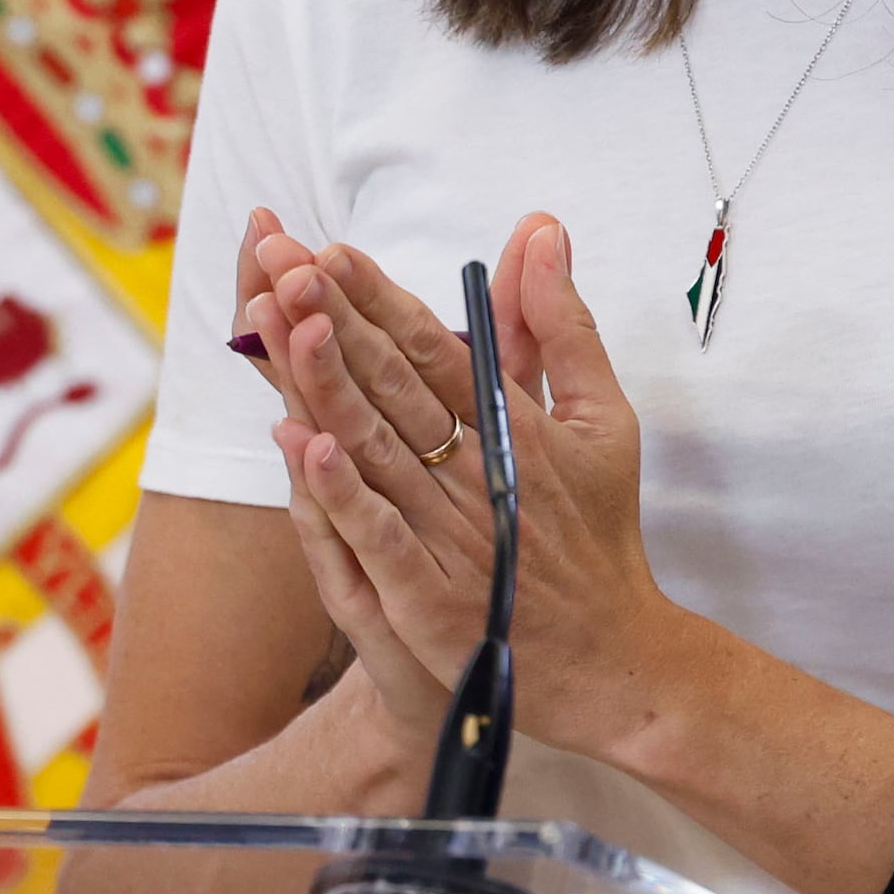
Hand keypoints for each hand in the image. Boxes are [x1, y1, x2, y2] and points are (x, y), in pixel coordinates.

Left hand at [241, 206, 697, 766]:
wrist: (614, 663)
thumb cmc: (599, 533)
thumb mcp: (601, 419)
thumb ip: (561, 325)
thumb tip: (542, 229)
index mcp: (517, 427)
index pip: (435, 348)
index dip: (380, 299)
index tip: (330, 250)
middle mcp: (481, 473)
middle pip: (396, 387)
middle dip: (336, 320)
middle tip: (283, 263)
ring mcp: (454, 537)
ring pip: (377, 449)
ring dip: (325, 384)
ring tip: (279, 324)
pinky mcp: (433, 600)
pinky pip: (380, 537)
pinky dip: (342, 491)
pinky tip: (300, 444)